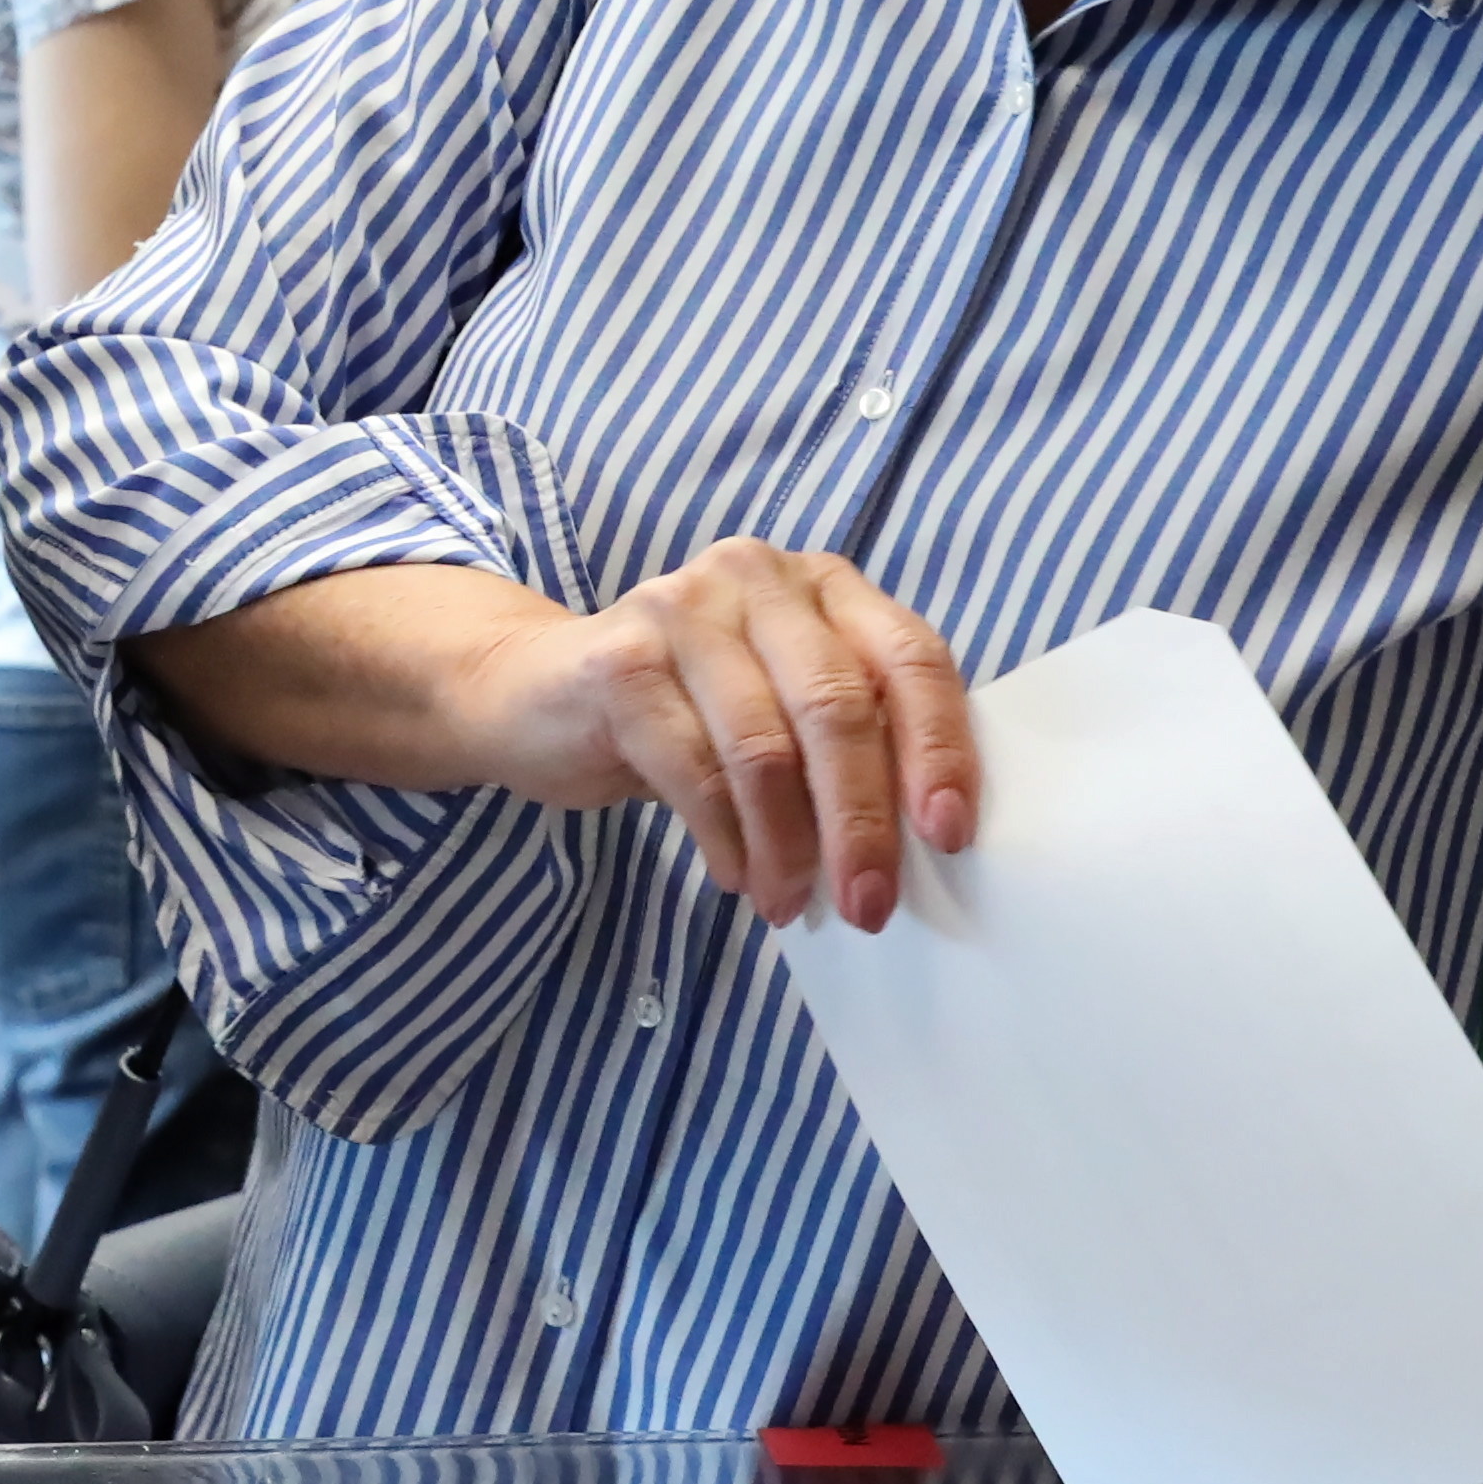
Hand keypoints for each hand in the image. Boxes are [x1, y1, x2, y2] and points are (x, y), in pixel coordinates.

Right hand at [456, 541, 979, 928]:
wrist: (534, 690)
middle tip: (868, 903)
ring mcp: (682, 611)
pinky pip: (692, 770)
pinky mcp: (619, 663)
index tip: (948, 835)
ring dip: (787, 847)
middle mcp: (759, 579)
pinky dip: (725, 839)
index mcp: (824, 585)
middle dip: (861, 820)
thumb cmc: (687, 710)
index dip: (939, 747)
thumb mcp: (780, 704)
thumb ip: (848, 739)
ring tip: (788, 903)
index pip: (911, 657)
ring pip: (763, 748)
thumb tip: (921, 844)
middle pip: (837, 706)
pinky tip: (735, 877)